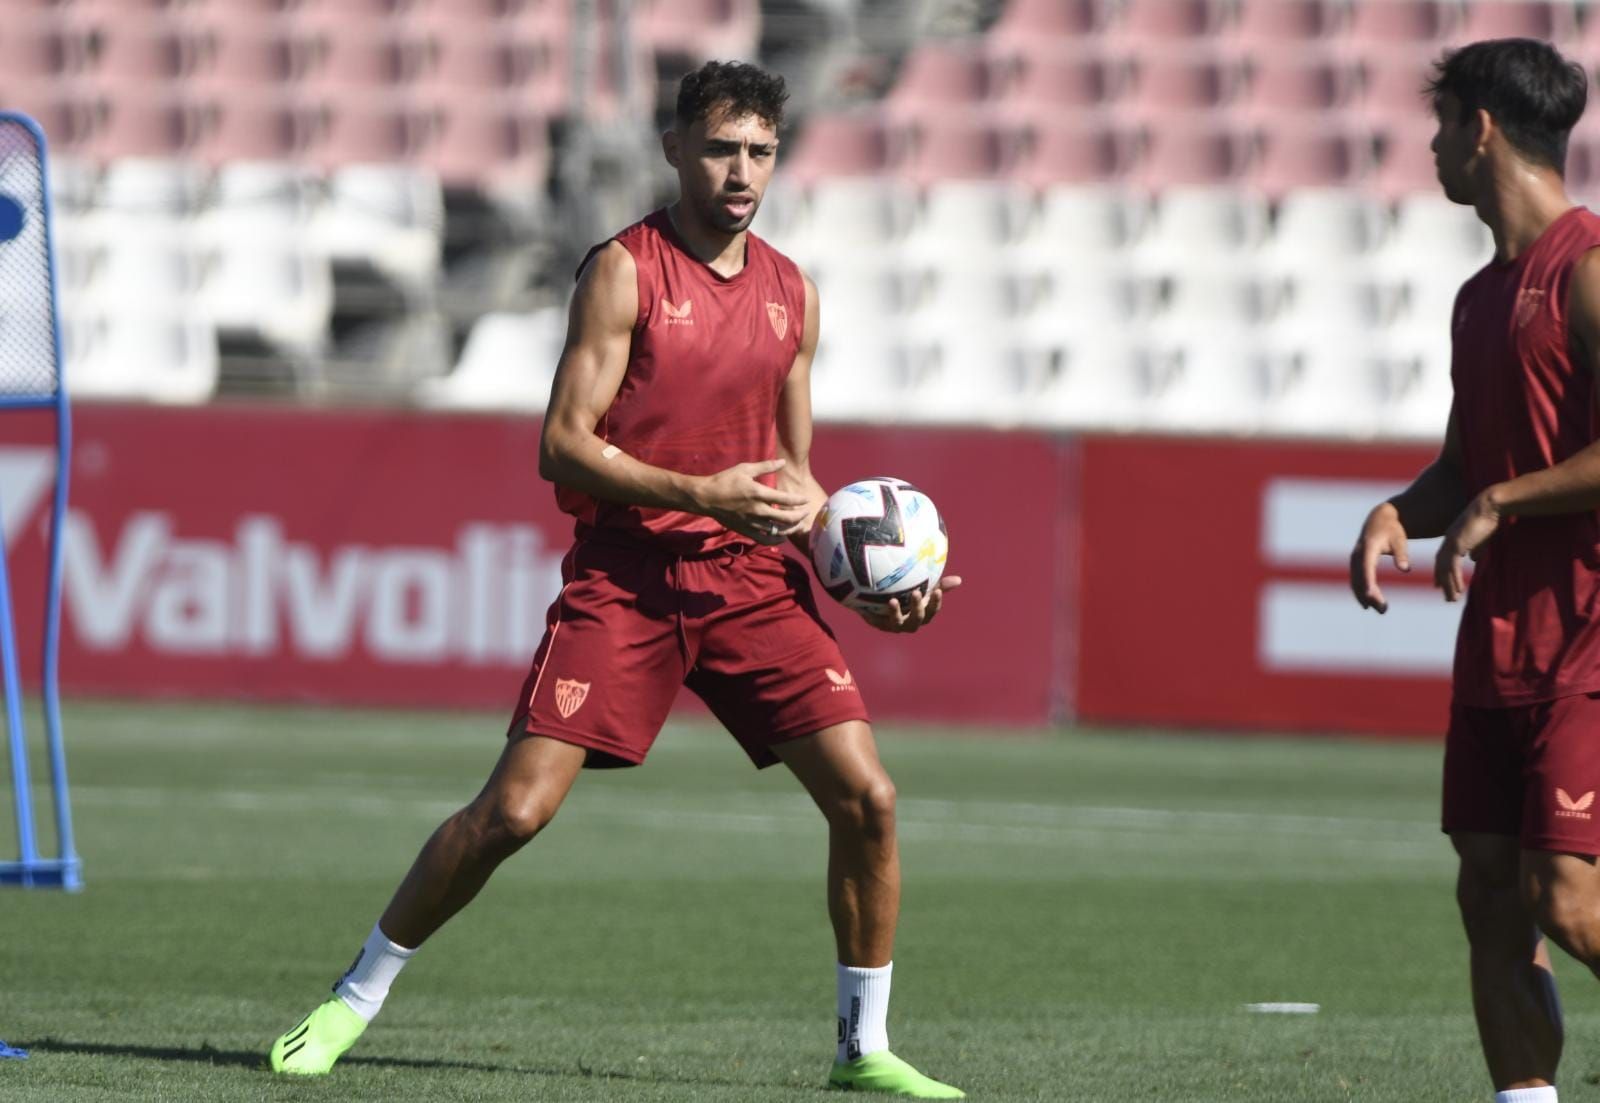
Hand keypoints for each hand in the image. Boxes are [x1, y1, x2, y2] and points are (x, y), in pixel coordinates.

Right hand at [695, 459, 809, 544]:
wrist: (706, 497)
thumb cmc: (726, 480)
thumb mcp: (745, 468)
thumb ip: (766, 466)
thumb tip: (783, 462)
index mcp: (758, 493)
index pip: (786, 499)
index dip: (799, 500)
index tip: (806, 499)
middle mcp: (757, 510)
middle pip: (786, 518)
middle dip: (800, 516)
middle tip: (806, 512)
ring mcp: (752, 523)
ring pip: (777, 530)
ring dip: (791, 528)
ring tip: (798, 524)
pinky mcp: (746, 531)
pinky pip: (765, 540)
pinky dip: (776, 540)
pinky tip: (783, 536)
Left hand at [859, 576, 961, 633]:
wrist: (878, 601)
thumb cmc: (906, 593)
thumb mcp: (922, 587)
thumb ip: (939, 584)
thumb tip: (959, 580)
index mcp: (923, 613)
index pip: (932, 610)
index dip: (935, 602)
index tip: (937, 590)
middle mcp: (910, 622)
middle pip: (917, 618)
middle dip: (917, 607)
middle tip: (916, 592)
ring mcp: (895, 625)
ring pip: (898, 622)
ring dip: (896, 612)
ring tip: (893, 600)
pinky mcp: (879, 624)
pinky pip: (877, 620)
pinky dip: (875, 614)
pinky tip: (873, 605)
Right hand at [1349, 502, 1409, 613]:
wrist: (1378, 520)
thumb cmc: (1392, 529)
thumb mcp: (1400, 539)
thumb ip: (1402, 554)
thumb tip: (1405, 569)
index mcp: (1368, 548)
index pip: (1367, 568)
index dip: (1368, 583)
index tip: (1371, 596)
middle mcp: (1357, 555)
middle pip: (1360, 579)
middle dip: (1369, 595)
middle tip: (1384, 610)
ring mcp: (1354, 560)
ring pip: (1356, 582)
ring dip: (1365, 597)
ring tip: (1381, 610)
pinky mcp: (1356, 564)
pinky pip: (1356, 580)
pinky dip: (1361, 592)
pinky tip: (1370, 603)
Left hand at [1435, 492, 1500, 601]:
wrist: (1489, 507)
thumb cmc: (1488, 519)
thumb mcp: (1481, 537)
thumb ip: (1476, 548)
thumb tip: (1473, 559)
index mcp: (1452, 539)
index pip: (1443, 559)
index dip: (1442, 572)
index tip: (1440, 585)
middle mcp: (1448, 542)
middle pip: (1442, 567)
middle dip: (1444, 583)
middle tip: (1447, 596)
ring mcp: (1451, 544)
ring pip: (1446, 570)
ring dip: (1449, 586)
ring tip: (1453, 599)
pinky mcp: (1457, 545)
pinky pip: (1453, 567)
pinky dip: (1455, 580)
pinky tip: (1459, 590)